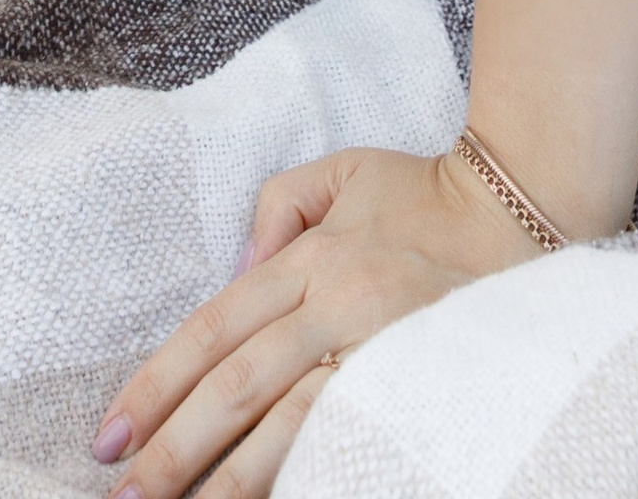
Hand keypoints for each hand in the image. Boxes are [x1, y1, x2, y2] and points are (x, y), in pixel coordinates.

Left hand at [91, 146, 529, 498]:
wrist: (528, 212)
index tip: (109, 436)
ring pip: (290, 428)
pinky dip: (305, 476)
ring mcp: (382, 352)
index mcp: (313, 257)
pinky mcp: (418, 388)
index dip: (157, 385)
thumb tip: (237, 266)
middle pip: (238, 385)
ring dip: (229, 481)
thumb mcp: (344, 172)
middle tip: (123, 496)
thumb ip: (278, 205)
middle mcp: (340, 304)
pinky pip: (350, 442)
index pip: (214, 328)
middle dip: (174, 448)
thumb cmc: (427, 196)